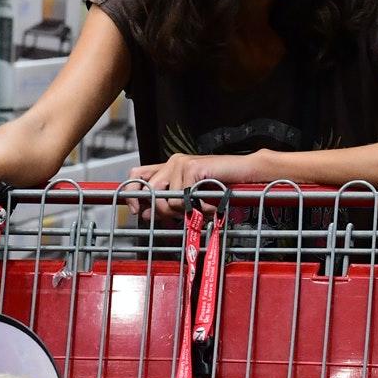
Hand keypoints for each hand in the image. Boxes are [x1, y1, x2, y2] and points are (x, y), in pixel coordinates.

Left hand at [127, 152, 271, 219]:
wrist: (245, 174)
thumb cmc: (219, 188)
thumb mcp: (189, 199)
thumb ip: (165, 204)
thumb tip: (143, 214)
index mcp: (168, 168)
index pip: (137, 175)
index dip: (131, 193)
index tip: (136, 211)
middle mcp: (172, 162)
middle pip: (149, 192)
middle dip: (162, 211)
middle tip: (181, 215)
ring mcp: (181, 163)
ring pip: (168, 200)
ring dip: (184, 211)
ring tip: (201, 207)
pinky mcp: (192, 167)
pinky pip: (183, 198)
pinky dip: (198, 207)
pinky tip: (210, 202)